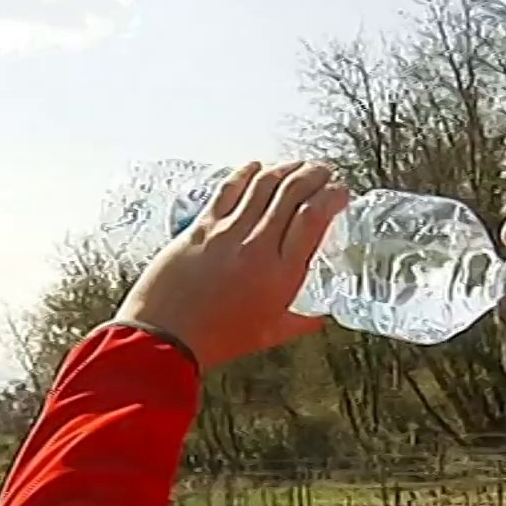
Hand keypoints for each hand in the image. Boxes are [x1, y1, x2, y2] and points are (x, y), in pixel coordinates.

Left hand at [115, 160, 347, 371]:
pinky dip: (246, 174)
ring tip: (298, 166)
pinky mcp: (201, 227)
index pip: (314, 218)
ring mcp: (228, 232)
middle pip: (292, 193)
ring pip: (263, 185)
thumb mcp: (269, 334)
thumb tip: (319, 318)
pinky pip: (229, 190)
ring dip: (285, 169)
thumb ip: (299, 322)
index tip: (340, 192)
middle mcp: (257, 246)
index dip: (332, 196)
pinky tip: (256, 167)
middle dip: (313, 175)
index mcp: (281, 274)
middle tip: (324, 172)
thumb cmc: (216, 340)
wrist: (165, 337)